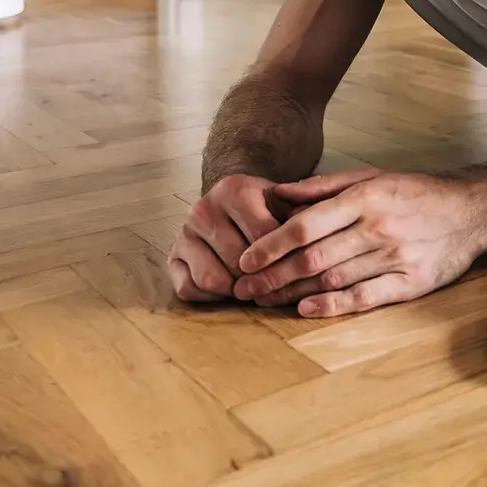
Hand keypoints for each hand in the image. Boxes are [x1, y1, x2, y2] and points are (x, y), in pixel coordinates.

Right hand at [167, 174, 294, 301]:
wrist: (231, 202)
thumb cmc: (265, 208)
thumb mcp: (285, 203)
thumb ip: (301, 216)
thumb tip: (314, 239)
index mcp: (234, 189)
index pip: (263, 236)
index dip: (282, 258)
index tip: (294, 268)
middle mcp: (203, 208)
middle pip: (238, 262)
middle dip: (260, 279)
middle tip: (274, 285)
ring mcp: (184, 233)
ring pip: (212, 279)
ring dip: (236, 290)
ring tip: (253, 287)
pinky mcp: (172, 257)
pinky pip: (190, 289)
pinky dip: (212, 298)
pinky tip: (229, 289)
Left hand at [231, 167, 486, 316]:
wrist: (471, 212)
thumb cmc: (415, 192)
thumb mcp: (371, 176)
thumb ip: (323, 187)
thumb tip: (276, 194)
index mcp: (365, 198)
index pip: (305, 226)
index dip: (269, 245)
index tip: (244, 259)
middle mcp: (377, 228)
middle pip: (312, 258)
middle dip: (272, 276)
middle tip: (244, 288)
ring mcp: (395, 258)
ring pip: (332, 280)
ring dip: (293, 293)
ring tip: (265, 300)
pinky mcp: (411, 283)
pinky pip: (364, 298)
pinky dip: (332, 305)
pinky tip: (306, 309)